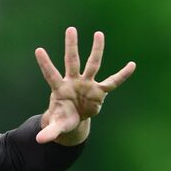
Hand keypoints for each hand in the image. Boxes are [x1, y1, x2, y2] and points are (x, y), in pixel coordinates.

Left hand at [34, 27, 135, 143]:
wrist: (73, 118)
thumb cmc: (62, 118)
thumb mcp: (56, 126)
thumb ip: (49, 131)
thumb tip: (40, 141)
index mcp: (59, 89)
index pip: (51, 74)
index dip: (45, 63)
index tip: (38, 50)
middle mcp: (73, 82)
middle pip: (72, 61)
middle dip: (71, 46)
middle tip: (70, 29)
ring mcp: (87, 84)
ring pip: (92, 64)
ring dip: (96, 50)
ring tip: (98, 34)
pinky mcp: (99, 91)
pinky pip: (113, 82)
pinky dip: (122, 75)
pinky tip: (132, 65)